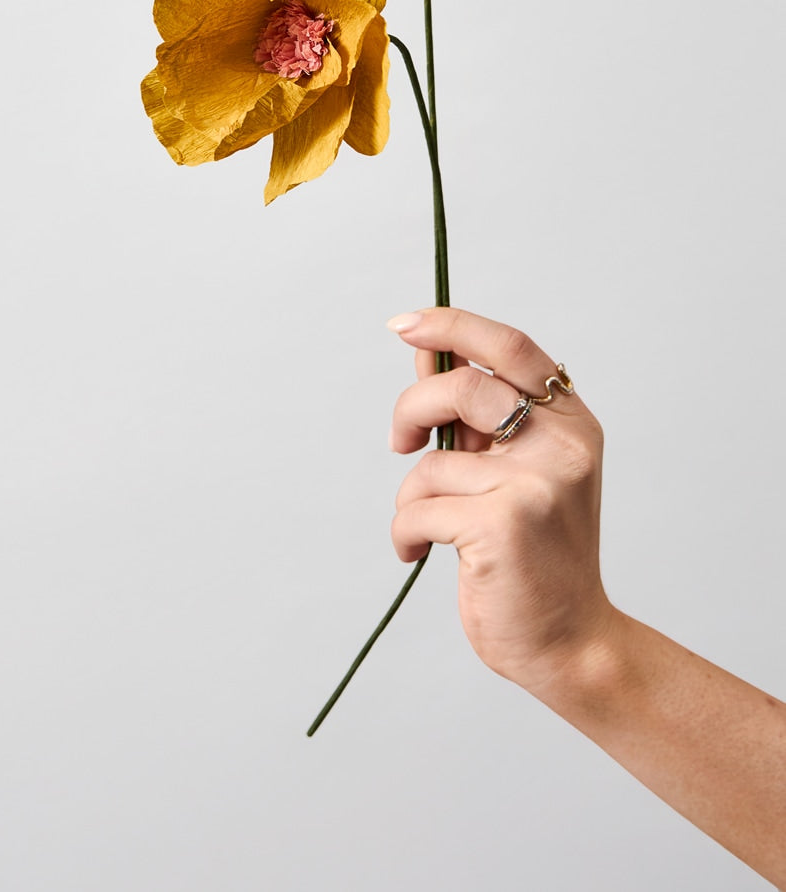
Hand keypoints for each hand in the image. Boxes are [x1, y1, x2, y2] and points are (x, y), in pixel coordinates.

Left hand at [388, 307, 615, 694]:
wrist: (571, 644)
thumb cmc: (534, 557)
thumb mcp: (513, 472)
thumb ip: (475, 417)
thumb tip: (425, 353)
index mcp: (571, 423)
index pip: (510, 349)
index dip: (453, 326)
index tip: (404, 325)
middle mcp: (562, 445)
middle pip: (462, 388)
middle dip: (411, 408)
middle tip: (399, 440)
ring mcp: (536, 483)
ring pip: (432, 460)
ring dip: (413, 497)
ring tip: (431, 530)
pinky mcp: (503, 523)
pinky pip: (418, 506)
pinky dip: (406, 532)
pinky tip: (421, 553)